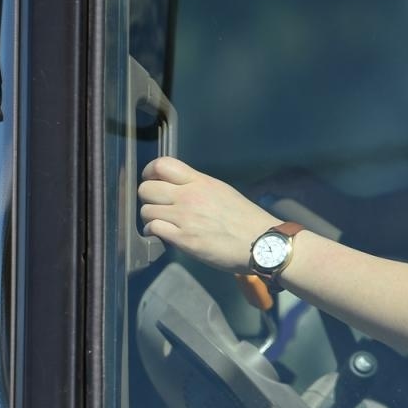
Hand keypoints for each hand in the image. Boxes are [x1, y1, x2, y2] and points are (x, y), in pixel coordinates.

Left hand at [138, 157, 277, 273]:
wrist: (260, 242)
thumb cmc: (245, 218)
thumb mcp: (221, 191)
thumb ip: (198, 186)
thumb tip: (179, 188)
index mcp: (200, 182)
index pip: (162, 165)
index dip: (149, 172)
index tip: (151, 180)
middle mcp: (189, 196)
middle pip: (146, 188)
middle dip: (147, 198)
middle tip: (156, 205)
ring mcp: (185, 218)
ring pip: (146, 210)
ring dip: (149, 217)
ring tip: (159, 222)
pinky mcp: (184, 239)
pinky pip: (154, 229)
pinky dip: (152, 232)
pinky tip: (160, 234)